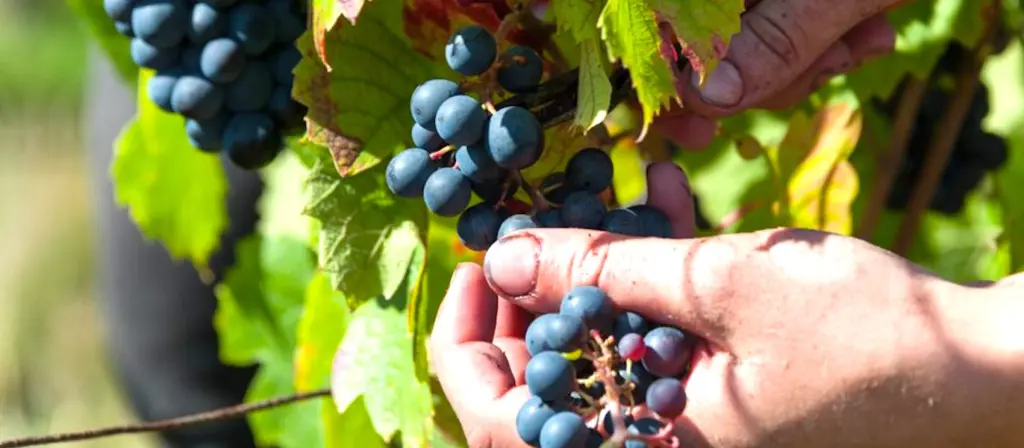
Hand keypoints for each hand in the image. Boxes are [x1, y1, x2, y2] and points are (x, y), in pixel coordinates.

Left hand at [430, 163, 1023, 446]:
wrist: (978, 371)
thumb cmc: (865, 339)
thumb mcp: (722, 286)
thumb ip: (604, 270)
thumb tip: (504, 255)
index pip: (501, 425)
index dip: (467, 345)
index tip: (475, 268)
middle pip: (541, 384)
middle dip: (530, 299)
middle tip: (537, 231)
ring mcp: (684, 426)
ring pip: (596, 354)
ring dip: (597, 277)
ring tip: (612, 205)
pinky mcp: (715, 396)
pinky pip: (654, 342)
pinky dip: (653, 281)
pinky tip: (672, 208)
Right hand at [655, 0, 899, 149]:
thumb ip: (776, 42)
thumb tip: (710, 100)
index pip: (656, 27)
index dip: (666, 81)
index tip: (696, 130)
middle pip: (695, 44)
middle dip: (755, 79)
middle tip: (812, 74)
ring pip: (741, 49)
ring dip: (801, 66)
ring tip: (855, 45)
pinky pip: (778, 35)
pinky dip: (818, 48)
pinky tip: (863, 34)